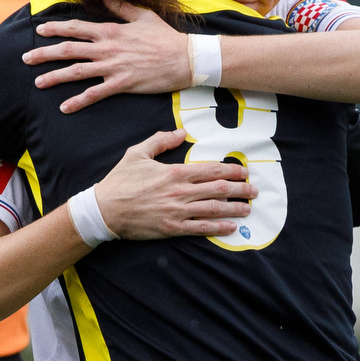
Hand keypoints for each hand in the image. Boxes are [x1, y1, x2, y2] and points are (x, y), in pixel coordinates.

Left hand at [24, 0, 191, 112]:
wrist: (185, 58)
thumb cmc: (165, 38)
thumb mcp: (143, 16)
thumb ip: (121, 7)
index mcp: (111, 31)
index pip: (76, 28)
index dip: (55, 29)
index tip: (39, 30)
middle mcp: (108, 48)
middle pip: (69, 49)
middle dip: (45, 53)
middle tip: (26, 58)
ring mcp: (113, 67)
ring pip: (77, 72)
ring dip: (55, 77)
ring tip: (38, 83)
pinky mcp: (122, 84)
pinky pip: (95, 94)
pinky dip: (78, 101)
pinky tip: (64, 107)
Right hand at [91, 131, 255, 239]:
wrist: (104, 210)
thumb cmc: (120, 181)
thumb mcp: (137, 153)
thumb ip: (161, 140)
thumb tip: (181, 132)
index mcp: (174, 172)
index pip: (211, 170)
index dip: (231, 171)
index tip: (244, 172)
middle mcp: (180, 192)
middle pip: (218, 189)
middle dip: (240, 190)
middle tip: (254, 191)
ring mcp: (177, 211)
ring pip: (214, 209)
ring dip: (235, 208)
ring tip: (248, 209)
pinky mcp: (172, 228)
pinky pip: (201, 228)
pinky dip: (219, 227)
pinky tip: (232, 227)